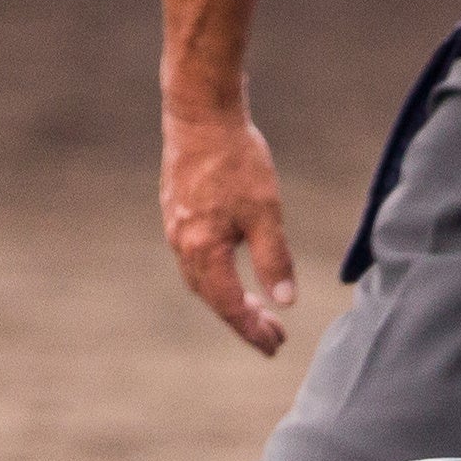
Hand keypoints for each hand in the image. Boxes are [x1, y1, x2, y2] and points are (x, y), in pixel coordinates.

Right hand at [164, 99, 294, 352]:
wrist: (200, 113)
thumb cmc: (234, 159)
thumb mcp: (265, 211)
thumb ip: (274, 258)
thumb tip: (285, 301)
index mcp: (204, 250)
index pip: (229, 306)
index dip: (251, 330)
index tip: (274, 346)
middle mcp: (183, 245)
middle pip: (213, 298)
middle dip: (243, 320)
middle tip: (274, 335)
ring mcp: (176, 228)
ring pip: (201, 279)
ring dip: (228, 298)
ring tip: (256, 310)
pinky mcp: (176, 212)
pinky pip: (194, 258)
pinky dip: (216, 275)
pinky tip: (232, 269)